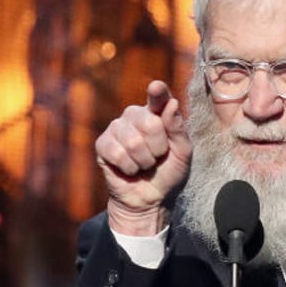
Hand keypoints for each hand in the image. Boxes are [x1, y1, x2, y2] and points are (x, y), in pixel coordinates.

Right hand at [95, 80, 191, 234]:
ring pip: (133, 141)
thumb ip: (178, 129)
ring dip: (144, 161)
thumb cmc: (168, 173)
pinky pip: (117, 153)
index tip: (156, 86)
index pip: (158, 98)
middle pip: (150, 123)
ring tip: (144, 165)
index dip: (157, 92)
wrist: (150, 199)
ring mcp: (117, 128)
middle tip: (157, 157)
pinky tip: (129, 169)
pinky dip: (129, 167)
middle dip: (158, 148)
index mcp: (157, 114)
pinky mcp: (103, 144)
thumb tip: (172, 103)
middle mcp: (135, 115)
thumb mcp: (182, 154)